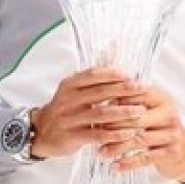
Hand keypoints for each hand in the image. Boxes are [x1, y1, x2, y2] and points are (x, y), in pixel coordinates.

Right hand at [30, 67, 146, 158]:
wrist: (41, 131)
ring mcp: (68, 119)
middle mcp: (67, 100)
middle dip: (124, 91)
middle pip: (100, 93)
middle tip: (143, 90)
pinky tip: (129, 133)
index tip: (131, 75)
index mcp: (70, 85)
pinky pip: (96, 135)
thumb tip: (115, 46)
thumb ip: (95, 74)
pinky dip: (114, 134)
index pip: (93, 74)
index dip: (113, 74)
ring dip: (123, 112)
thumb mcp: (75, 88)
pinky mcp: (71, 137)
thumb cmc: (66, 107)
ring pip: (100, 114)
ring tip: (140, 112)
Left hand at [99, 85, 184, 183]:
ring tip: (100, 152)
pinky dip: (127, 163)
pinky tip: (114, 166)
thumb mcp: (153, 111)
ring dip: (116, 147)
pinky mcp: (170, 153)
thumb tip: (102, 100)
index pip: (136, 95)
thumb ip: (133, 104)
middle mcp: (168, 114)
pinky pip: (144, 158)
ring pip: (137, 139)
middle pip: (135, 118)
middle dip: (112, 126)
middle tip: (95, 133)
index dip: (115, 102)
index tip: (97, 109)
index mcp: (162, 100)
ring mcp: (171, 134)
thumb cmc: (162, 129)